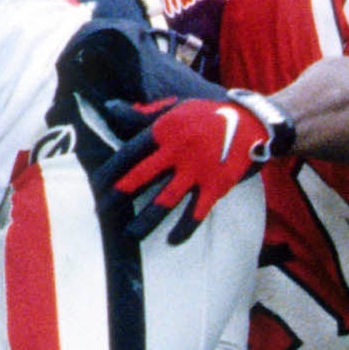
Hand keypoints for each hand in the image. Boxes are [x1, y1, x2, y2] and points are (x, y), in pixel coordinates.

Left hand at [98, 90, 293, 242]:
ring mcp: (197, 170)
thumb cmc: (207, 115)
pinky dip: (184, 229)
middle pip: (141, 177)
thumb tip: (110, 109)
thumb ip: (142, 114)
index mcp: (165, 130)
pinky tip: (172, 241)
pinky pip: (196, 213)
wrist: (252, 122)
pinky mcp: (215, 185)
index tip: (96, 187)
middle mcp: (178, 150)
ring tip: (130, 234)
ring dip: (146, 221)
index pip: (129, 153)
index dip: (110, 171)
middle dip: (118, 197)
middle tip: (102, 212)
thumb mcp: (175, 108)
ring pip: (165, 200)